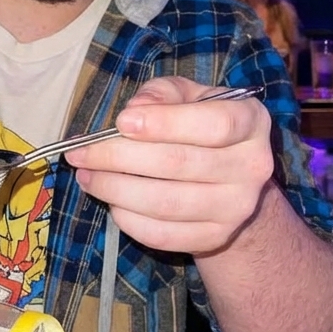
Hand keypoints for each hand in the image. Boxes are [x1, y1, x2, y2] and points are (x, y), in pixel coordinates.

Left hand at [64, 77, 273, 255]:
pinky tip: (111, 201)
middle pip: (179, 164)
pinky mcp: (215, 237)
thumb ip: (161, 94)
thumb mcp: (186, 96)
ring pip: (166, 202)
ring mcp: (236, 207)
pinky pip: (163, 234)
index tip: (121, 123)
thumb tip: (135, 110)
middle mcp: (251, 167)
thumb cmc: (199, 126)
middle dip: (118, 158)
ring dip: (115, 189)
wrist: (229, 180)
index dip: (164, 123)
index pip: (213, 124)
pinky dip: (129, 220)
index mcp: (250, 122)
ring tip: (87, 176)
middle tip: (80, 153)